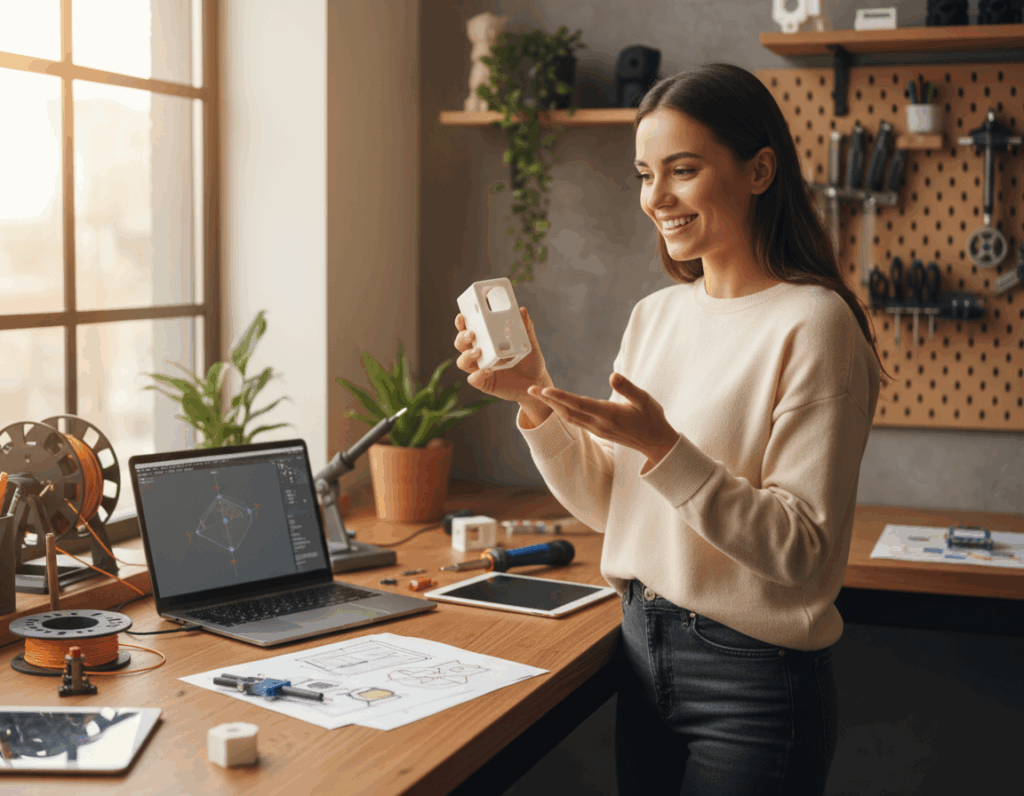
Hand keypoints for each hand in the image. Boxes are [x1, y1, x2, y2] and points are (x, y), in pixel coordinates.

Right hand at [453, 305, 553, 402]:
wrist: (537, 381)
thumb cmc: (530, 360)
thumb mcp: (529, 342)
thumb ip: (526, 328)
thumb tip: (522, 311)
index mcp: (486, 340)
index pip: (468, 329)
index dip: (461, 323)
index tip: (462, 316)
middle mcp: (480, 354)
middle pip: (461, 344)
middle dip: (462, 338)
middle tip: (471, 334)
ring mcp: (480, 368)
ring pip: (462, 362)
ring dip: (467, 355)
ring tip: (478, 351)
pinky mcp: (484, 383)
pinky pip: (473, 379)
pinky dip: (477, 375)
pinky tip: (487, 370)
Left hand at [527, 373, 678, 465]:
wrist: (656, 443)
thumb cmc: (652, 418)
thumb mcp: (645, 400)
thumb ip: (628, 388)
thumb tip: (613, 375)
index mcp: (608, 414)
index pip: (579, 404)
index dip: (561, 397)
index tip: (545, 390)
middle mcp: (599, 424)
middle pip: (567, 411)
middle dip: (548, 400)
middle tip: (530, 389)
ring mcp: (597, 429)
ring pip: (569, 417)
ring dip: (552, 406)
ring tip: (538, 394)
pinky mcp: (598, 431)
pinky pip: (575, 421)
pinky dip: (562, 411)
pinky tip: (556, 405)